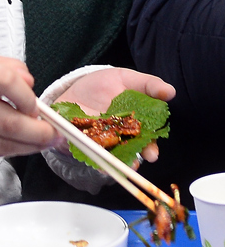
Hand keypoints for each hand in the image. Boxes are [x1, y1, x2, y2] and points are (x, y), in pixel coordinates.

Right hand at [0, 50, 60, 159]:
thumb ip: (8, 67)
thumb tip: (31, 86)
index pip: (4, 82)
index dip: (27, 96)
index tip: (37, 105)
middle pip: (6, 123)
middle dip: (37, 132)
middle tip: (54, 134)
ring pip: (0, 145)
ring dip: (28, 147)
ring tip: (44, 142)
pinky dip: (8, 151)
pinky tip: (17, 144)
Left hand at [55, 67, 175, 161]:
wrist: (75, 88)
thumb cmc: (105, 84)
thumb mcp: (127, 78)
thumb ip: (149, 85)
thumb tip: (171, 92)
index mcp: (136, 123)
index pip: (146, 138)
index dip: (150, 146)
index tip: (152, 154)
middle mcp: (123, 136)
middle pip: (133, 150)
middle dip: (136, 158)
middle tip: (137, 163)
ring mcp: (105, 141)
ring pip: (116, 156)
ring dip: (121, 163)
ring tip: (123, 168)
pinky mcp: (89, 143)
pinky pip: (95, 154)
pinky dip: (99, 161)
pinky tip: (102, 166)